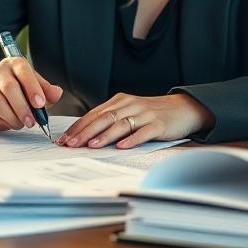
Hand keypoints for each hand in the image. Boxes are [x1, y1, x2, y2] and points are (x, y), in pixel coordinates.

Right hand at [0, 59, 62, 130]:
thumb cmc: (18, 87)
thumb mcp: (34, 84)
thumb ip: (47, 90)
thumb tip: (57, 93)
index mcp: (15, 64)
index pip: (24, 72)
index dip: (33, 88)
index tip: (40, 104)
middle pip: (9, 88)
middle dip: (22, 109)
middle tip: (31, 122)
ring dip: (11, 118)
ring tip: (21, 124)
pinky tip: (7, 123)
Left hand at [58, 93, 214, 148]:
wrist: (184, 108)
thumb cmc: (153, 113)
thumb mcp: (129, 112)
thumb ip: (110, 120)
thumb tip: (84, 136)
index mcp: (120, 101)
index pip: (94, 114)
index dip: (78, 127)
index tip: (63, 139)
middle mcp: (131, 104)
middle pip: (104, 118)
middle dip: (85, 132)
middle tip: (71, 144)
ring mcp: (146, 114)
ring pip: (121, 124)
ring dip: (104, 135)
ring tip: (91, 146)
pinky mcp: (159, 124)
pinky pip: (144, 132)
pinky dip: (132, 139)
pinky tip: (122, 146)